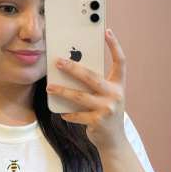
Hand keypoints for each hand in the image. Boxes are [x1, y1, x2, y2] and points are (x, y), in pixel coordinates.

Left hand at [46, 29, 125, 150]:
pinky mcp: (97, 121)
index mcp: (119, 85)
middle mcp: (115, 95)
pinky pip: (77, 114)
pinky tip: (61, 111)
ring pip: (79, 96)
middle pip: (91, 76)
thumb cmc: (107, 112)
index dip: (115, 46)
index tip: (107, 31)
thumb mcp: (107, 96)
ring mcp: (107, 108)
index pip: (120, 61)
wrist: (114, 140)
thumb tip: (72, 69)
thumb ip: (96, 84)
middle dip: (72, 68)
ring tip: (50, 87)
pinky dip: (68, 113)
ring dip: (62, 91)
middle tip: (57, 61)